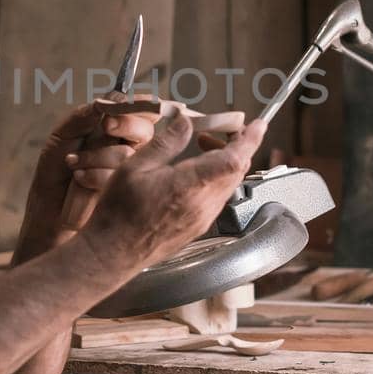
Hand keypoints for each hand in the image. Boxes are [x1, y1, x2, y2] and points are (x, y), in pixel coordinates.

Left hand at [15, 95, 161, 260]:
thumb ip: (84, 116)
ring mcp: (128, 173)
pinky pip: (121, 177)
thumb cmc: (53, 174)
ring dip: (97, 157)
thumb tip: (107, 99)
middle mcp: (125, 149)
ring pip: (129, 154)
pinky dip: (96, 176)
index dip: (140, 105)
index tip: (126, 103)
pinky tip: (79, 181)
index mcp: (112, 131)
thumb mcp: (62, 136)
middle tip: (107, 126)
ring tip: (73, 165)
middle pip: (146, 130)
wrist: (47, 213)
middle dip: (127, 124)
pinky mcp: (126, 194)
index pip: (138, 112)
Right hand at [82, 109, 266, 274]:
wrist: (114, 252)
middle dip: (235, 145)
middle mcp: (203, 204)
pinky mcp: (199, 226)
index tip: (258, 125)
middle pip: (237, 169)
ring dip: (224, 162)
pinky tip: (195, 174)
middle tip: (218, 130)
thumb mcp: (135, 166)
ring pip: (230, 183)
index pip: (233, 159)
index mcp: (189, 185)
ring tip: (202, 149)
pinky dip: (216, 179)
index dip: (250, 139)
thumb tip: (186, 122)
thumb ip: (166, 142)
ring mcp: (204, 218)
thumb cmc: (119, 213)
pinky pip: (219, 197)